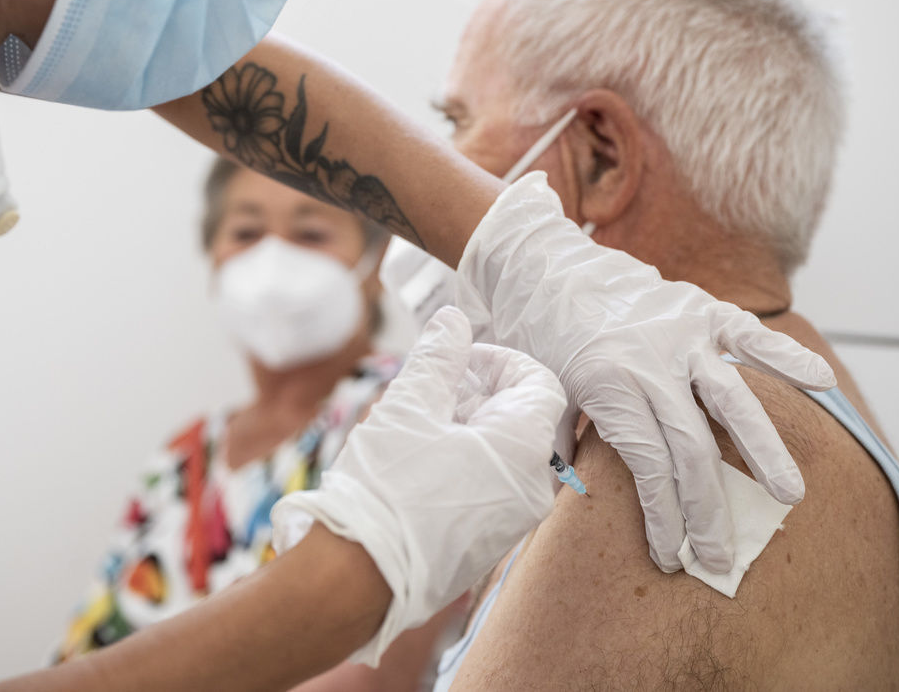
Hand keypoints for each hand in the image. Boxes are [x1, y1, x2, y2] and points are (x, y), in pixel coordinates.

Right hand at [271, 306, 565, 665]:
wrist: (357, 578)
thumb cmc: (385, 490)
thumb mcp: (408, 406)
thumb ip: (437, 357)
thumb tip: (452, 321)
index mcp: (523, 448)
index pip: (541, 383)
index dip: (501, 361)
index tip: (458, 360)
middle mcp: (532, 488)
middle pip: (523, 418)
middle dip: (479, 393)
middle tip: (432, 389)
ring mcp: (512, 522)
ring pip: (505, 453)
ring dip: (469, 427)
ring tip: (418, 424)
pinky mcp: (487, 544)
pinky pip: (492, 487)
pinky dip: (466, 462)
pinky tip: (418, 462)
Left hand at [454, 173, 835, 573]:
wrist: (543, 264)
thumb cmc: (538, 335)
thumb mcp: (541, 392)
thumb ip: (560, 443)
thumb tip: (570, 499)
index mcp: (607, 386)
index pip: (650, 466)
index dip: (664, 516)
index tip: (671, 556)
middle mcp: (649, 363)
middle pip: (692, 448)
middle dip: (709, 510)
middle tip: (722, 557)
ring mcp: (680, 334)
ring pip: (732, 400)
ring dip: (764, 450)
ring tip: (789, 496)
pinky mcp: (700, 309)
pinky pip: (749, 335)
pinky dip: (786, 357)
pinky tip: (824, 384)